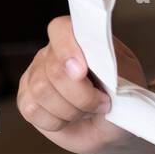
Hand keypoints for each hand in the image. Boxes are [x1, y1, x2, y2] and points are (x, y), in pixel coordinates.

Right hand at [16, 16, 146, 153]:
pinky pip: (33, 110)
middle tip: (102, 102)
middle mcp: (51, 54)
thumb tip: (86, 66)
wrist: (114, 123)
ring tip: (87, 110)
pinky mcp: (27, 100)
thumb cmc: (121, 95)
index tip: (82, 71)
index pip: (61, 30)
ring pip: (42, 91)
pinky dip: (58, 121)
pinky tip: (70, 118)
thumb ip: (110, 65)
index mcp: (77, 39)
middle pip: (54, 70)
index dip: (68, 49)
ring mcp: (35, 76)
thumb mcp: (127, 75)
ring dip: (72, 110)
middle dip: (82, 95)